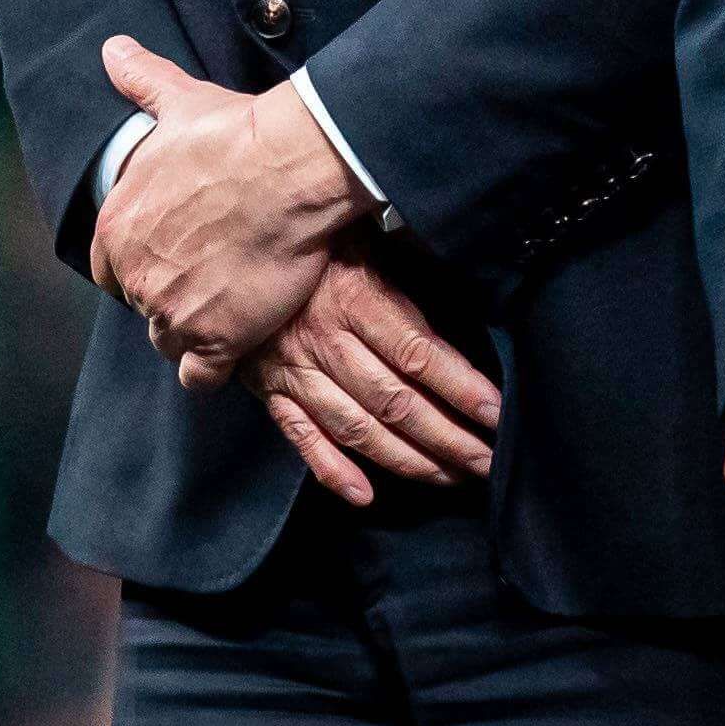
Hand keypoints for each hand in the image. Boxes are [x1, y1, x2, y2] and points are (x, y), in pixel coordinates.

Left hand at [84, 36, 366, 368]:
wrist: (286, 170)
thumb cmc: (234, 134)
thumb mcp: (179, 100)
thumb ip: (141, 81)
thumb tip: (112, 50)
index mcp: (116, 229)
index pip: (108, 268)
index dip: (137, 263)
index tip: (169, 255)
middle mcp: (134, 277)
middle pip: (142, 305)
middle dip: (168, 296)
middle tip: (207, 279)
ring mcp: (172, 313)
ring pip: (167, 341)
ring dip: (191, 330)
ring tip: (226, 309)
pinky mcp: (215, 340)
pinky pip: (199, 377)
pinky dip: (213, 367)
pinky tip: (236, 345)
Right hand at [204, 255, 502, 504]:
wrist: (228, 246)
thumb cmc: (313, 235)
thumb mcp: (362, 230)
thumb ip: (405, 252)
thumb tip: (458, 258)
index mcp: (353, 296)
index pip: (417, 353)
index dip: (460, 387)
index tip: (496, 413)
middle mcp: (324, 340)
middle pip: (394, 401)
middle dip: (448, 438)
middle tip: (489, 463)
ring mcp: (293, 370)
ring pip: (356, 427)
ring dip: (407, 460)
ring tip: (450, 477)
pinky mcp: (269, 389)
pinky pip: (300, 435)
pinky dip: (330, 468)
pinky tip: (364, 495)